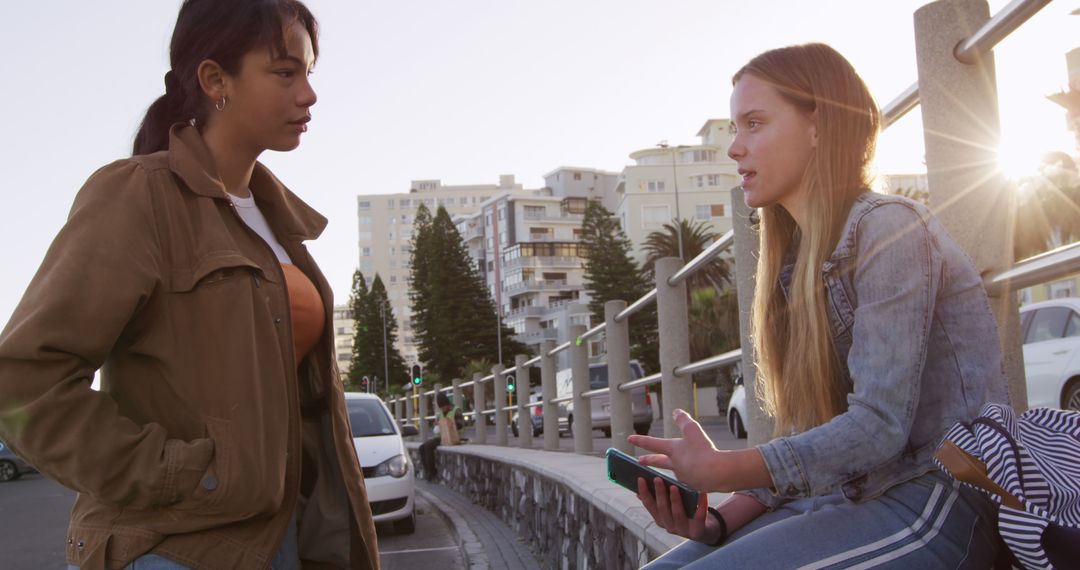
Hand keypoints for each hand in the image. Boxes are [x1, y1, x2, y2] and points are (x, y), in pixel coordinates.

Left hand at [628, 409, 772, 491]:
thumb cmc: (704, 450)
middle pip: (658, 462)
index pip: (653, 443)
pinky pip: (691, 478)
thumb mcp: (693, 430)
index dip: (641, 440)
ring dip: (676, 467)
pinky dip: (693, 475)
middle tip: (639, 461)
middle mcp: (675, 465)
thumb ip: (684, 420)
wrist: (716, 474)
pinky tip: (700, 474)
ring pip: (677, 470)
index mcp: (672, 451)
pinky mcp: (694, 485)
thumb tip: (676, 412)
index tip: (629, 438)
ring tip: (683, 465)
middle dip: (649, 460)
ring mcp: (684, 476)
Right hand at [636, 475, 721, 543]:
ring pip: (677, 514)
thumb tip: (645, 482)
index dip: (644, 493)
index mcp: (660, 519)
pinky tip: (701, 493)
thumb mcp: (671, 508)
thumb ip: (660, 498)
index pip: (649, 505)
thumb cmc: (685, 513)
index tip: (641, 478)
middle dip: (660, 493)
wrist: (704, 530)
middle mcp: (669, 526)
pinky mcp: (697, 531)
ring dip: (675, 500)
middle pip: (663, 509)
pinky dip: (700, 505)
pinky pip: (699, 517)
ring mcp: (683, 530)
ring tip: (674, 486)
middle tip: (658, 479)